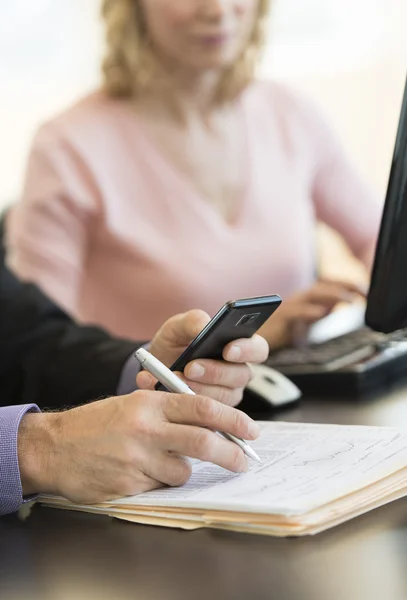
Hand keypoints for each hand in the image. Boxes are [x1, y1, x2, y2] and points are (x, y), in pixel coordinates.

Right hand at [18, 391, 259, 503]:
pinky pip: (159, 487)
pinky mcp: (129, 485)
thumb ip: (168, 412)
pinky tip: (138, 473)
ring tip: (159, 462)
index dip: (233, 419)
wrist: (54, 447)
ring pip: (183, 471)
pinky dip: (158, 483)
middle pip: (204, 441)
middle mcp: (146, 428)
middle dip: (231, 453)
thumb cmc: (96, 424)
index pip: (202, 407)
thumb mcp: (132, 404)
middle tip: (244, 461)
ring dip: (181, 471)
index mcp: (149, 402)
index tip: (251, 430)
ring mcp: (137, 458)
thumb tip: (209, 426)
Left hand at [137, 309, 268, 405]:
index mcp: (239, 346)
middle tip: (191, 367)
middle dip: (215, 372)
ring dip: (199, 388)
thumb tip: (203, 326)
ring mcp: (227, 393)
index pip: (258, 349)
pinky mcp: (213, 412)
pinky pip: (208, 412)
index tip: (227, 349)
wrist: (156, 367)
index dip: (247, 350)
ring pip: (224, 396)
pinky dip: (186, 400)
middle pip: (241, 375)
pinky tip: (167, 388)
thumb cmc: (174, 343)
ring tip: (175, 378)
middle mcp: (238, 372)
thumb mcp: (178, 327)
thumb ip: (192, 321)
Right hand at [259, 279, 365, 350]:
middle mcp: (296, 300)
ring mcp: (287, 308)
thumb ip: (316, 313)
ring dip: (332, 293)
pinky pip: (295, 312)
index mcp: (303, 300)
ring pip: (311, 294)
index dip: (345, 283)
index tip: (364, 290)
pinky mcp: (278, 319)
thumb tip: (334, 306)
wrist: (250, 344)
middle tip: (363, 291)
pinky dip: (309, 311)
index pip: (326, 285)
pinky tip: (322, 313)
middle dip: (344, 284)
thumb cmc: (274, 333)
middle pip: (322, 284)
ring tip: (349, 297)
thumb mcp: (302, 323)